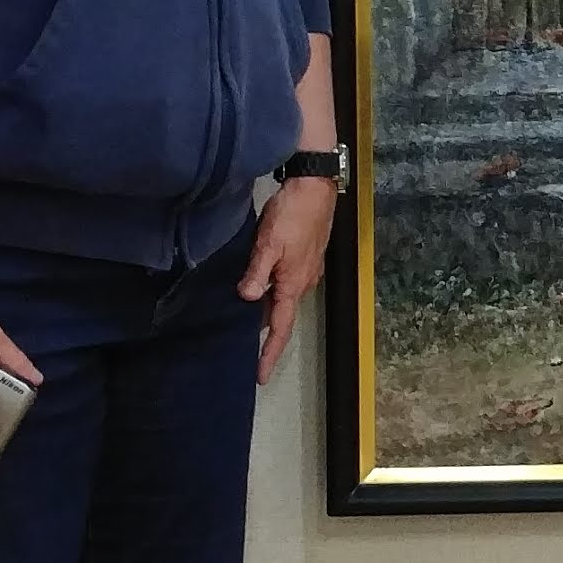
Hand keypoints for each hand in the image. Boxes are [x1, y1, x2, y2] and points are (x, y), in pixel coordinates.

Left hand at [240, 172, 337, 380]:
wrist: (316, 186)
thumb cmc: (292, 214)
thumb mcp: (268, 244)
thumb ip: (257, 272)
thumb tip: (246, 298)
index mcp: (293, 284)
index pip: (280, 328)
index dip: (269, 353)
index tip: (260, 376)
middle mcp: (303, 283)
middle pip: (282, 316)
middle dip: (266, 336)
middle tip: (248, 353)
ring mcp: (307, 270)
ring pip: (284, 299)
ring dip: (269, 313)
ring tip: (248, 323)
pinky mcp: (306, 257)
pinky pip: (287, 284)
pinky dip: (273, 293)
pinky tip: (261, 288)